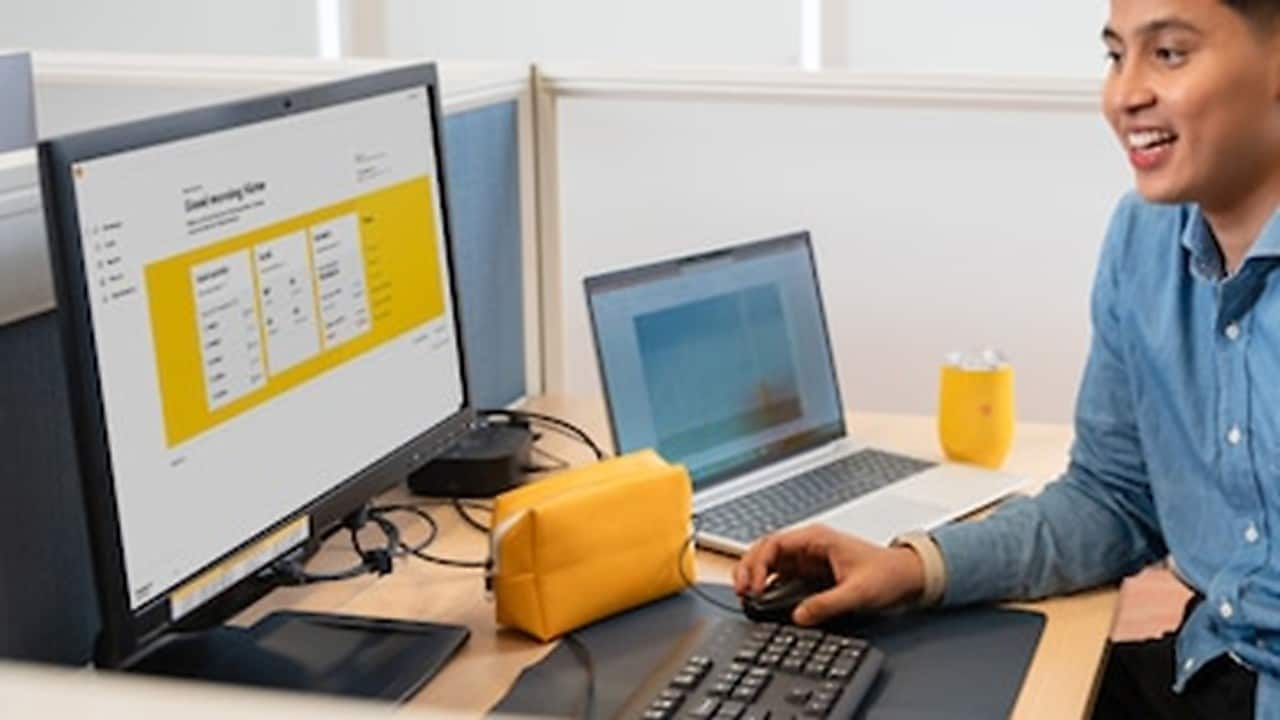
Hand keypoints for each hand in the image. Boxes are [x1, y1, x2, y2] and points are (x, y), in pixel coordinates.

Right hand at [732, 524, 925, 625]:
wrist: (907, 576)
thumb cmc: (888, 573)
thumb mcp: (858, 592)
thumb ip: (827, 604)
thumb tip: (798, 616)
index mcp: (817, 539)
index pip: (774, 543)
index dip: (758, 563)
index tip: (753, 586)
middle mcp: (808, 545)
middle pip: (765, 549)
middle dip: (748, 567)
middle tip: (741, 592)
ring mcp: (807, 558)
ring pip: (768, 561)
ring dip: (753, 574)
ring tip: (745, 595)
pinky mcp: (809, 573)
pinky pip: (779, 575)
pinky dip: (766, 584)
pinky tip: (761, 598)